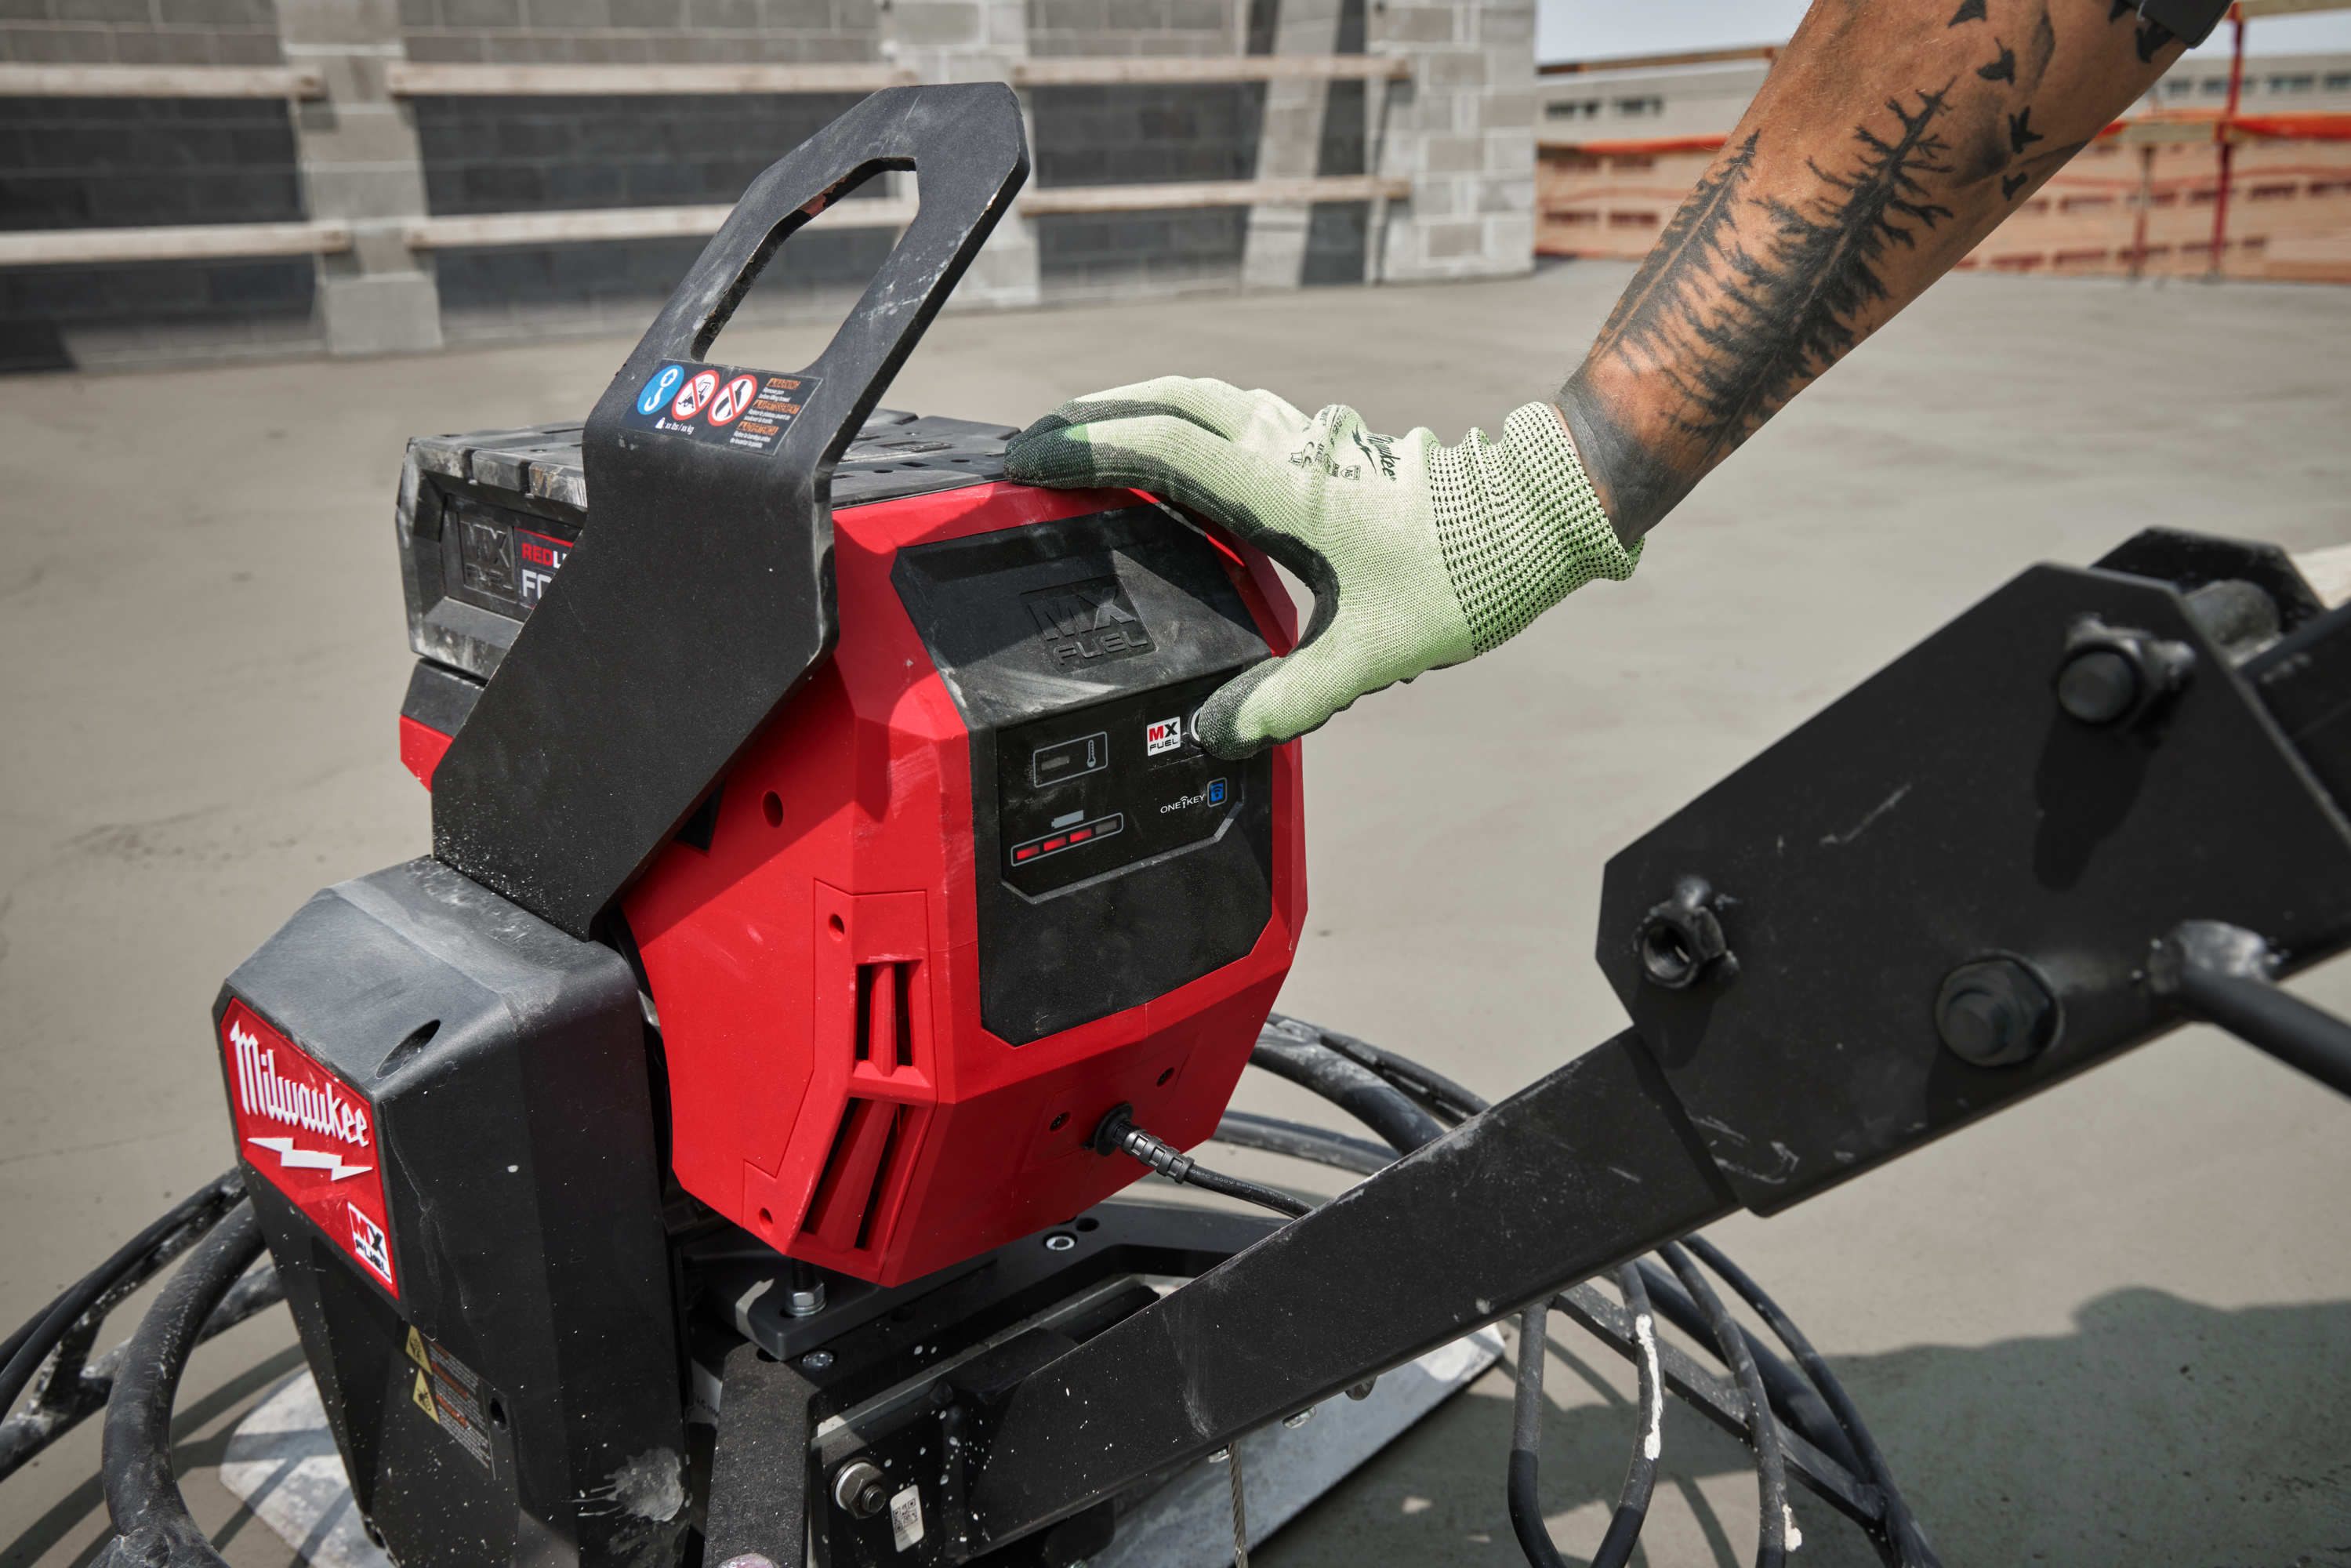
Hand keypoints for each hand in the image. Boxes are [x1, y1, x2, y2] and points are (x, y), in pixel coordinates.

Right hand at [1003, 376, 1639, 757]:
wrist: (1538, 521)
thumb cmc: (1465, 574)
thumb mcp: (1374, 653)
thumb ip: (1294, 696)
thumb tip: (1228, 732)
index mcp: (1283, 491)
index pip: (1158, 449)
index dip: (1084, 449)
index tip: (1028, 461)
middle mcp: (1288, 450)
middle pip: (1166, 401)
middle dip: (1091, 414)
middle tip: (1035, 443)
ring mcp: (1309, 440)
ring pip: (1200, 397)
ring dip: (1137, 408)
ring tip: (1089, 438)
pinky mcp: (1329, 448)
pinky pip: (1235, 416)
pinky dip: (1185, 422)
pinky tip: (1178, 457)